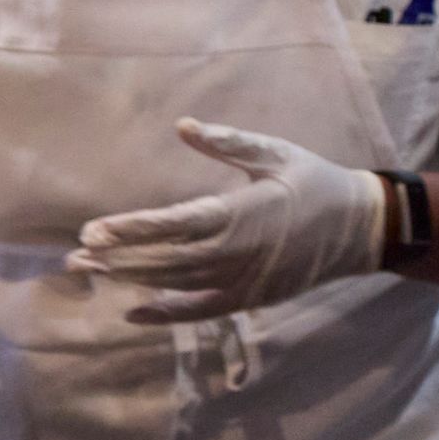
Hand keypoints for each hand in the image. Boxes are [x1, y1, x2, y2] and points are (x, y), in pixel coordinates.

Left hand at [70, 120, 388, 319]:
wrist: (362, 227)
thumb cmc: (316, 182)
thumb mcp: (276, 153)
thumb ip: (228, 143)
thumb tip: (183, 126)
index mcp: (241, 213)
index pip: (173, 224)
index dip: (131, 230)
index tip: (93, 230)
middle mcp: (237, 252)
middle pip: (165, 261)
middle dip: (118, 259)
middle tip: (75, 254)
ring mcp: (243, 280)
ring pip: (177, 285)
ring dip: (132, 279)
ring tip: (92, 271)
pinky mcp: (250, 297)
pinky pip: (200, 311)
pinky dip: (165, 314)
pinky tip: (131, 311)